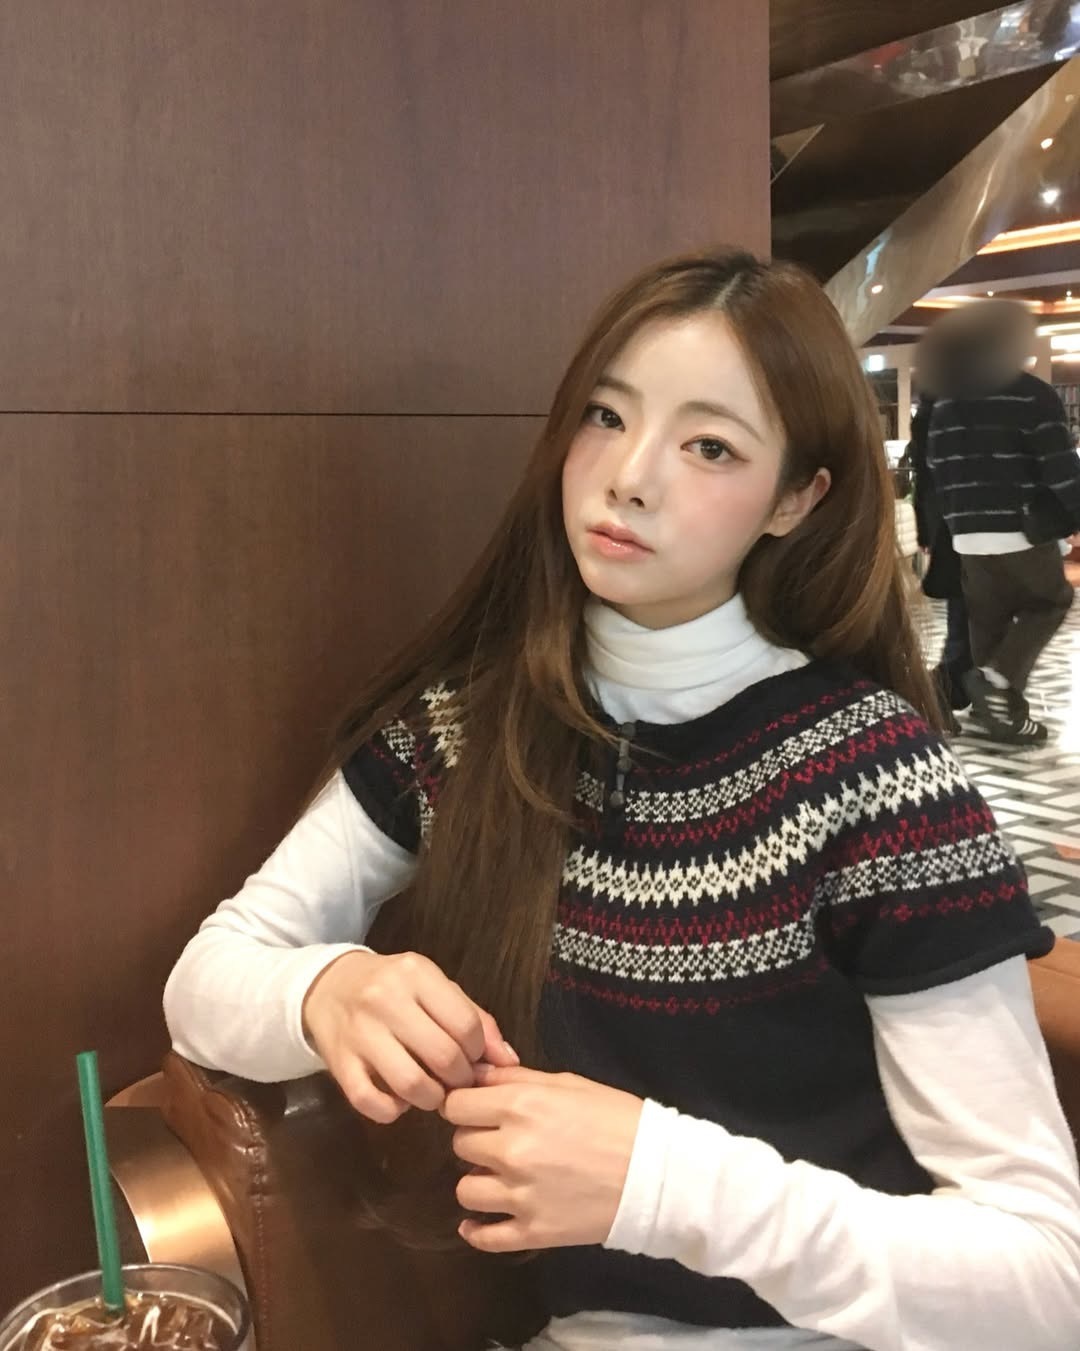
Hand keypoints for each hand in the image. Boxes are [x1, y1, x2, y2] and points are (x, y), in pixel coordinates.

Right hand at [302, 950, 517, 1123]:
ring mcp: (360, 1033)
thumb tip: (509, 1061)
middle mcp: (386, 1000)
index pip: (466, 1025)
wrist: (329, 987)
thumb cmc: (394, 988)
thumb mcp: (435, 988)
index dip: (479, 1051)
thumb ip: (474, 1019)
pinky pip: (371, 1103)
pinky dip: (393, 1111)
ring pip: (411, 1084)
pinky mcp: (338, 1063)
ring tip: (433, 1093)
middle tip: (457, 1081)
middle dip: (460, 1079)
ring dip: (432, 1099)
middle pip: (443, 1056)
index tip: (473, 1058)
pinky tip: (400, 1101)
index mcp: (416, 974)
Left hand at [442, 1065, 643, 1251]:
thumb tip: (476, 1074)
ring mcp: (520, 1195)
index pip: (455, 1104)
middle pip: (459, 1144)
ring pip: (465, 1190)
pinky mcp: (533, 1232)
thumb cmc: (615, 1117)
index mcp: (519, 1106)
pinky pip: (484, 1238)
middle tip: (499, 1140)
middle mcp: (511, 1149)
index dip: (463, 1104)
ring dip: (479, 1181)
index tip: (475, 1109)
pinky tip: (480, 1222)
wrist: (657, 1172)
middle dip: (475, 1139)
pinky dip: (477, 1231)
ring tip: (500, 1177)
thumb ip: (516, 1078)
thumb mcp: (567, 1083)